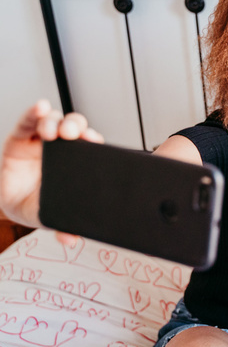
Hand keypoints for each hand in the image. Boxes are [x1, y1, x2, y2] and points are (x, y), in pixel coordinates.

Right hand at [0, 100, 102, 238]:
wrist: (15, 205)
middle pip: (74, 128)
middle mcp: (63, 150)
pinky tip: (40, 108)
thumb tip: (70, 239)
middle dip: (76, 127)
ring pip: (54, 121)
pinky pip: (28, 121)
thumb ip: (64, 226)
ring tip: (52, 131)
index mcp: (78, 164)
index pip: (89, 146)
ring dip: (55, 121)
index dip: (92, 140)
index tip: (93, 140)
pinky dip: (34, 112)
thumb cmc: (41, 205)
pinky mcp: (21, 137)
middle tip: (73, 135)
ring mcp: (42, 141)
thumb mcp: (54, 217)